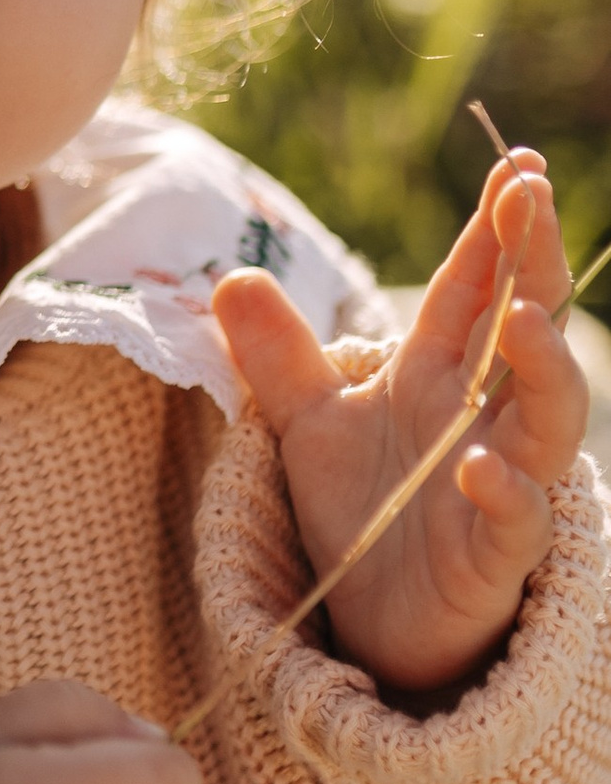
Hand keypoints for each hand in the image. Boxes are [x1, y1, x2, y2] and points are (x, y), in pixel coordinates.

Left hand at [214, 152, 586, 702]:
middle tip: (530, 194)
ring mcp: (502, 481)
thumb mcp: (307, 423)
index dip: (494, 229)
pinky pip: (517, 518)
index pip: (473, 287)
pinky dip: (505, 491)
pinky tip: (480, 468)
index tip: (516, 164)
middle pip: (525, 325)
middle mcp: (483, 415)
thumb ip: (276, 355)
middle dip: (533, 261)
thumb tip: (233, 277)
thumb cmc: (361, 510)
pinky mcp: (497, 554)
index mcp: (440, 373)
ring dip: (544, 367)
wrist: (374, 618)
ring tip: (523, 319)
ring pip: (549, 417)